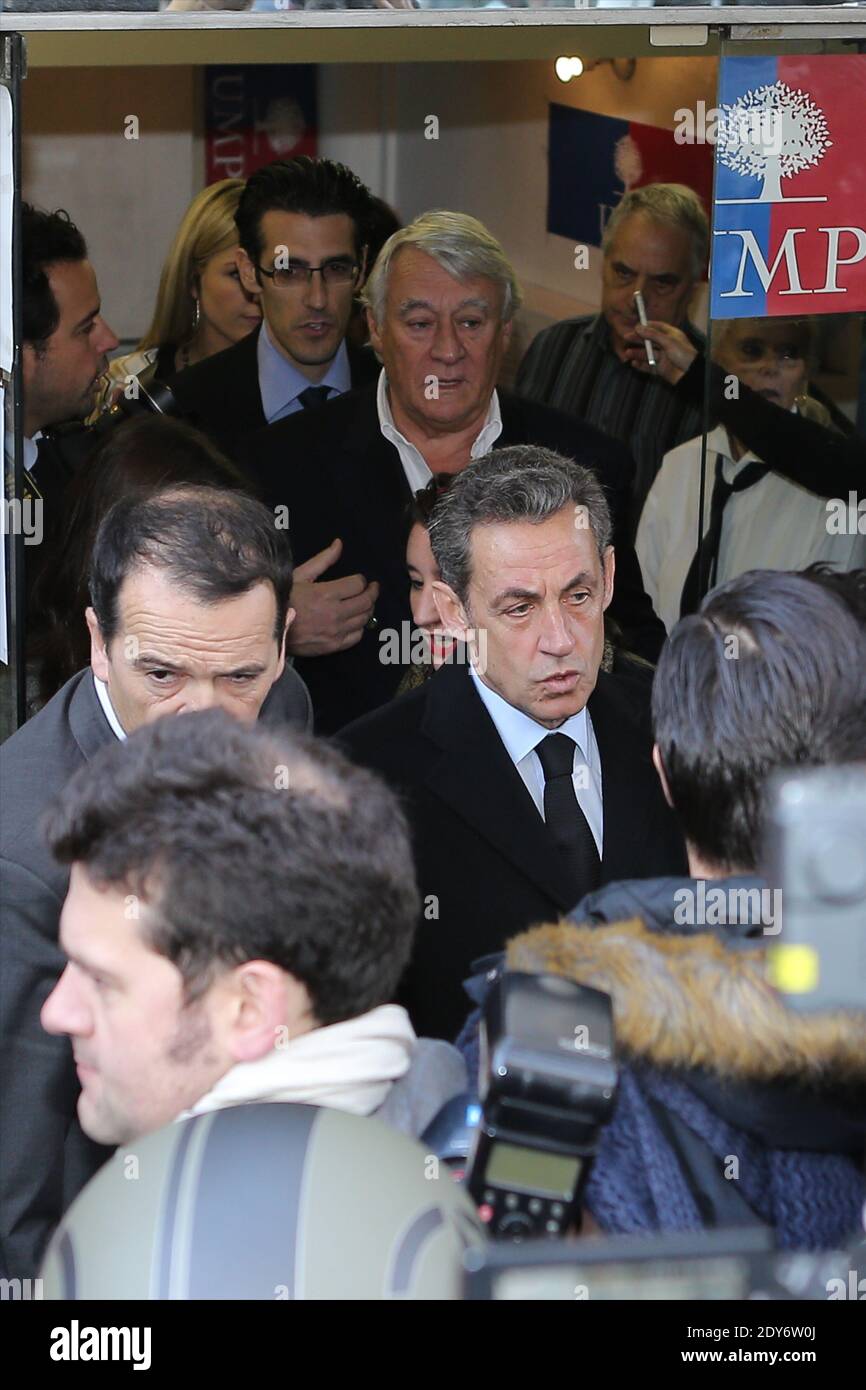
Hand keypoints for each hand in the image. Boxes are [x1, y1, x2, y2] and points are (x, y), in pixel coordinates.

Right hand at [288, 538, 379, 657]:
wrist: (270, 628)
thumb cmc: (283, 599)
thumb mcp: (300, 575)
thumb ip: (323, 560)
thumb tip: (339, 544)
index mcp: (326, 593)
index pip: (358, 584)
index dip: (362, 580)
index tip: (361, 579)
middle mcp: (335, 613)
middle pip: (366, 601)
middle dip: (372, 592)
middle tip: (372, 588)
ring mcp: (335, 631)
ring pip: (364, 619)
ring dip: (369, 609)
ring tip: (366, 602)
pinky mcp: (333, 645)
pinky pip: (356, 636)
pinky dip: (360, 627)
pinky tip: (356, 621)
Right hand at [621, 321, 698, 385]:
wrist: (691, 374)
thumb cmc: (684, 354)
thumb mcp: (668, 341)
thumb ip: (653, 335)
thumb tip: (639, 327)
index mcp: (671, 335)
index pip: (657, 327)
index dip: (646, 326)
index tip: (636, 326)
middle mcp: (666, 345)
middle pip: (649, 340)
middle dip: (638, 339)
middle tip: (626, 338)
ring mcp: (663, 357)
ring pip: (647, 354)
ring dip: (637, 353)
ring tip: (628, 353)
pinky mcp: (660, 369)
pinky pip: (648, 366)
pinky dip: (641, 365)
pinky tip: (634, 363)